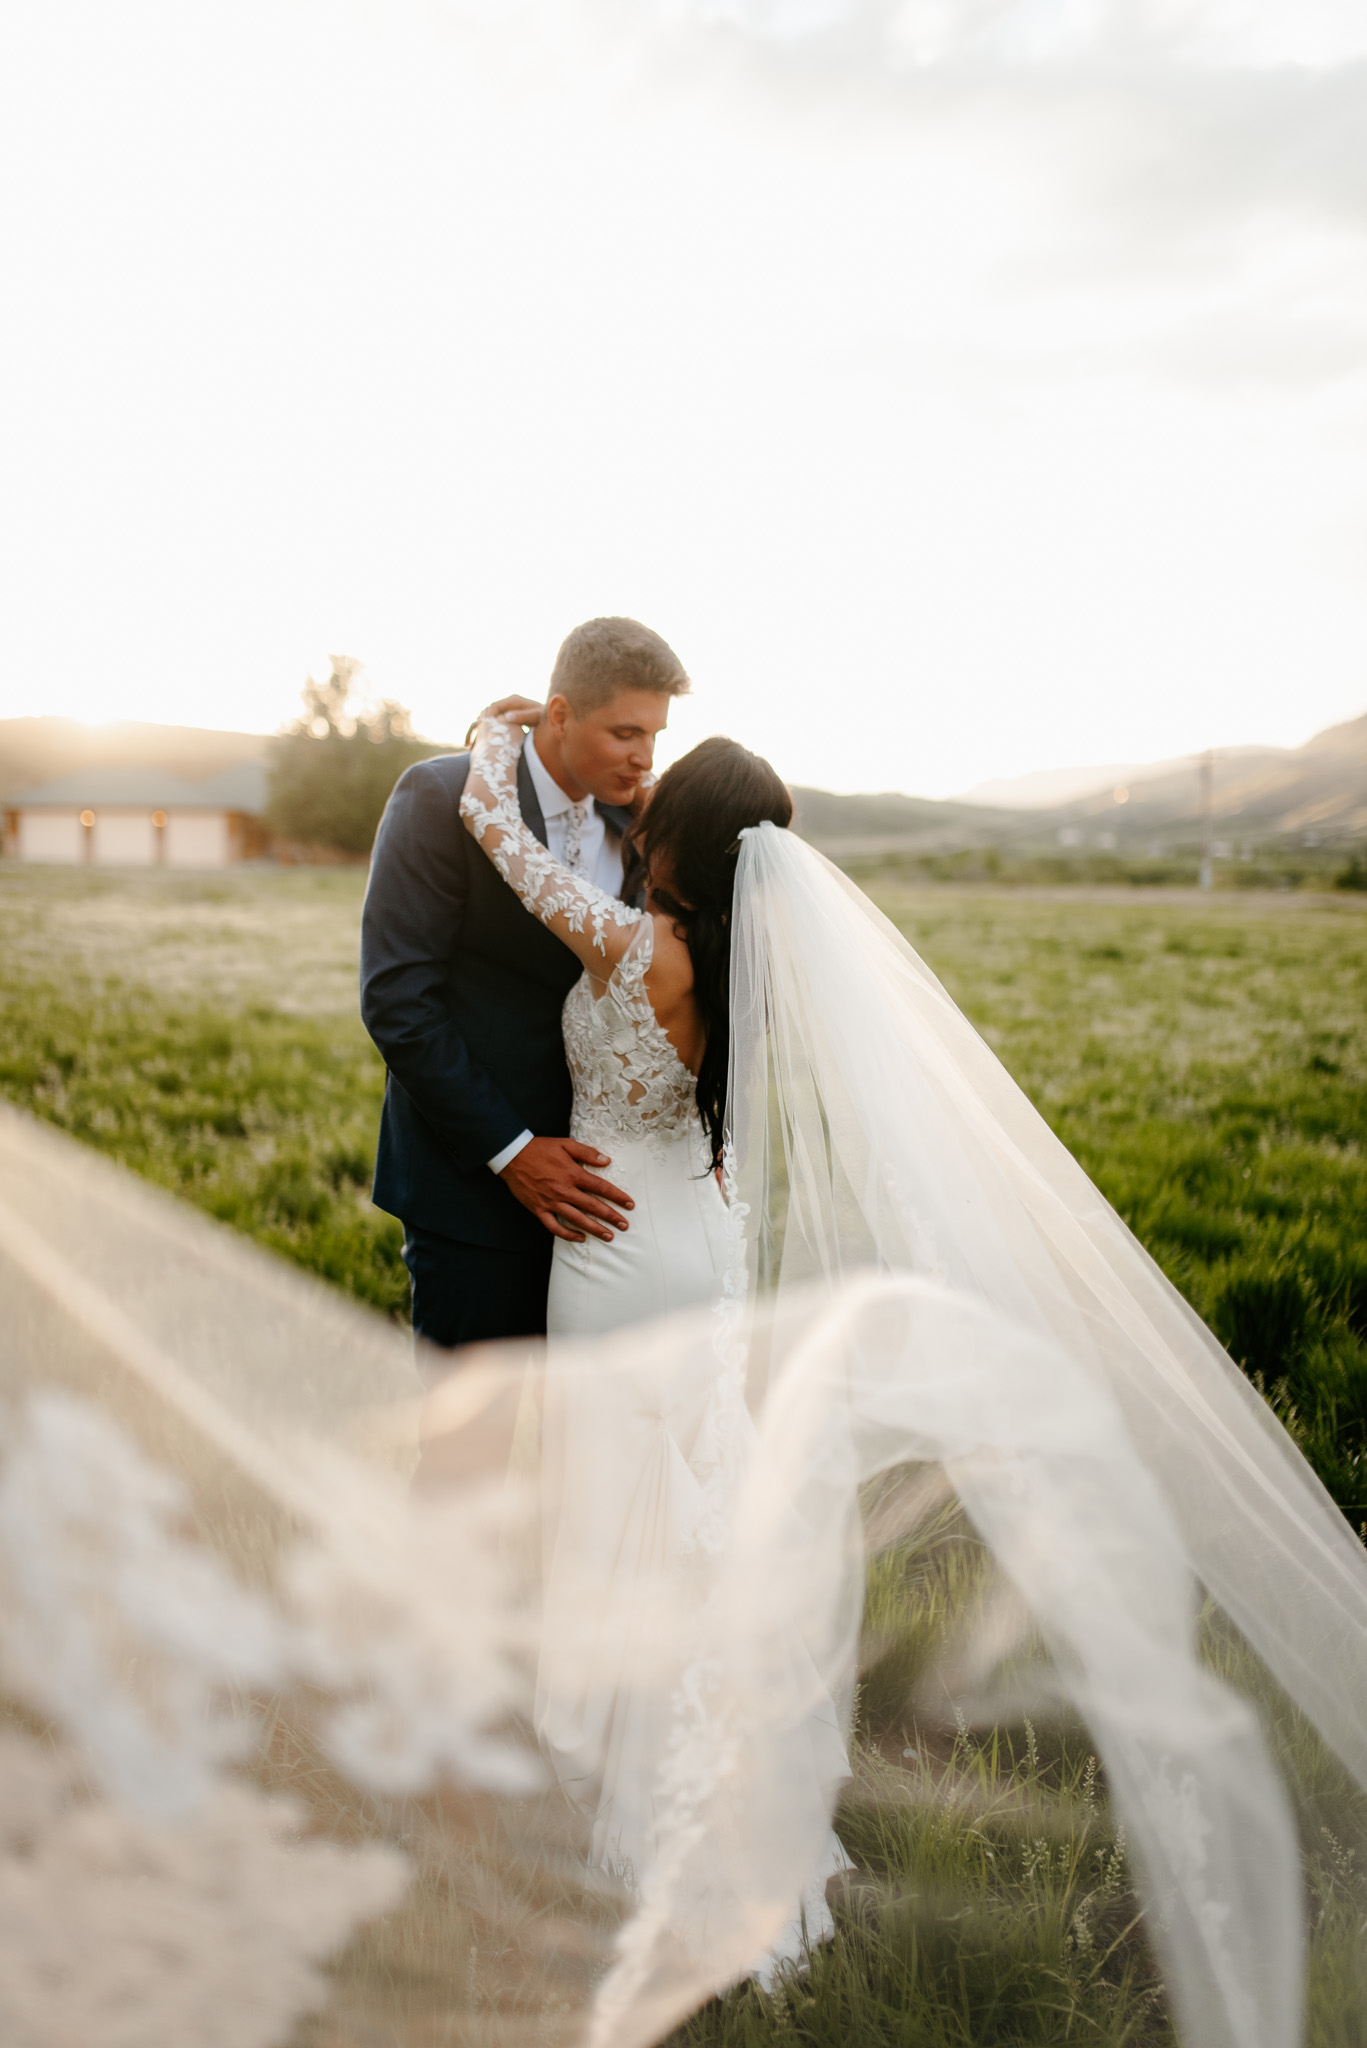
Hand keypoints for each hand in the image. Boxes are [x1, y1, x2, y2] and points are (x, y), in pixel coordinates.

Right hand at [465, 695, 543, 744]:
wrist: (551, 720)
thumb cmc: (545, 718)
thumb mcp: (536, 716)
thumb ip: (522, 716)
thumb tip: (507, 716)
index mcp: (513, 701)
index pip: (494, 707)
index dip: (487, 716)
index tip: (482, 727)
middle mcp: (507, 705)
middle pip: (487, 713)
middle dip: (478, 726)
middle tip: (472, 739)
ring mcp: (505, 713)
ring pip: (487, 721)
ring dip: (478, 732)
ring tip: (471, 745)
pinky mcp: (506, 721)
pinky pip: (492, 727)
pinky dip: (486, 735)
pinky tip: (482, 746)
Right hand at [500, 1135, 632, 1242]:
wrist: (512, 1156)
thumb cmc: (540, 1149)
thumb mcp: (565, 1144)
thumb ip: (587, 1152)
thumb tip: (607, 1161)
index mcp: (572, 1174)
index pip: (601, 1188)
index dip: (617, 1197)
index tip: (629, 1205)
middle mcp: (564, 1190)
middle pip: (593, 1207)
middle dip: (611, 1217)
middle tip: (624, 1226)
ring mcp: (551, 1202)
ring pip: (577, 1219)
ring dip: (594, 1229)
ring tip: (609, 1236)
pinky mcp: (539, 1209)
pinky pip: (555, 1227)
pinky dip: (568, 1235)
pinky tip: (580, 1238)